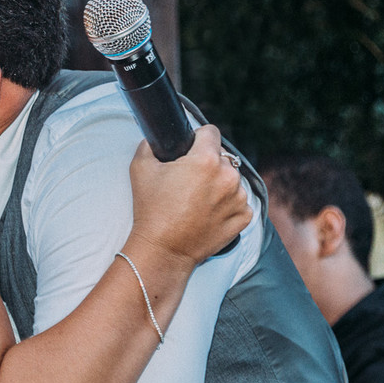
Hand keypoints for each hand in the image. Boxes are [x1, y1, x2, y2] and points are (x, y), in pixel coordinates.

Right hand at [127, 125, 251, 266]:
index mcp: (206, 160)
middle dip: (208, 165)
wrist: (163, 251)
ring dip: (219, 186)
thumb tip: (154, 140)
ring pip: (232, 180)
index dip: (197, 138)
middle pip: (222, 158)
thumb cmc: (151, 210)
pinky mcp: (243, 217)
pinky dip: (226, 206)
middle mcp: (228, 176)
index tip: (190, 150)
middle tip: (188, 183)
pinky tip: (207, 214)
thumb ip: (149, 146)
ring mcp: (239, 198)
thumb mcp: (140, 169)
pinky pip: (239, 202)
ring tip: (197, 202)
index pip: (210, 132)